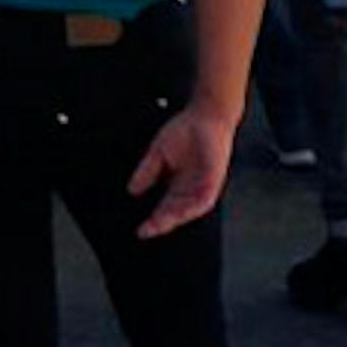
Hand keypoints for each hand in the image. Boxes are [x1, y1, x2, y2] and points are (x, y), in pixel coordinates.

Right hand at [129, 104, 237, 239]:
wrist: (205, 115)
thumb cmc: (186, 131)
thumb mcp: (159, 153)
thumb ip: (147, 172)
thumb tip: (132, 190)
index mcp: (179, 185)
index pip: (165, 208)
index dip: (153, 220)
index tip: (140, 230)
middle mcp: (191, 189)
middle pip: (175, 213)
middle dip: (161, 223)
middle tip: (146, 231)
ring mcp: (204, 186)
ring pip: (189, 210)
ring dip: (175, 218)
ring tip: (159, 224)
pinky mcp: (214, 180)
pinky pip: (205, 200)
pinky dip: (193, 207)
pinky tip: (182, 213)